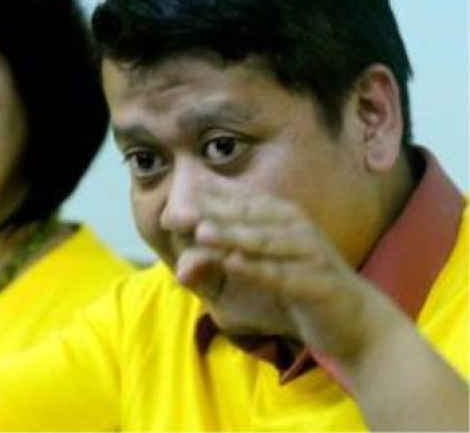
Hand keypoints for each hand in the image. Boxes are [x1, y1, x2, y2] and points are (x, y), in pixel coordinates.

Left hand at [176, 187, 381, 360]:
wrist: (353, 325)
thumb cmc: (298, 291)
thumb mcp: (256, 276)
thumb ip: (219, 266)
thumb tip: (179, 266)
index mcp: (281, 218)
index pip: (238, 203)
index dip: (205, 200)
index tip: (170, 202)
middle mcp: (296, 228)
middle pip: (248, 216)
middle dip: (210, 213)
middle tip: (175, 214)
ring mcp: (309, 254)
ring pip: (264, 242)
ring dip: (233, 236)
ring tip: (201, 232)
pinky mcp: (317, 283)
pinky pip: (283, 275)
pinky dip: (258, 269)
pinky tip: (234, 264)